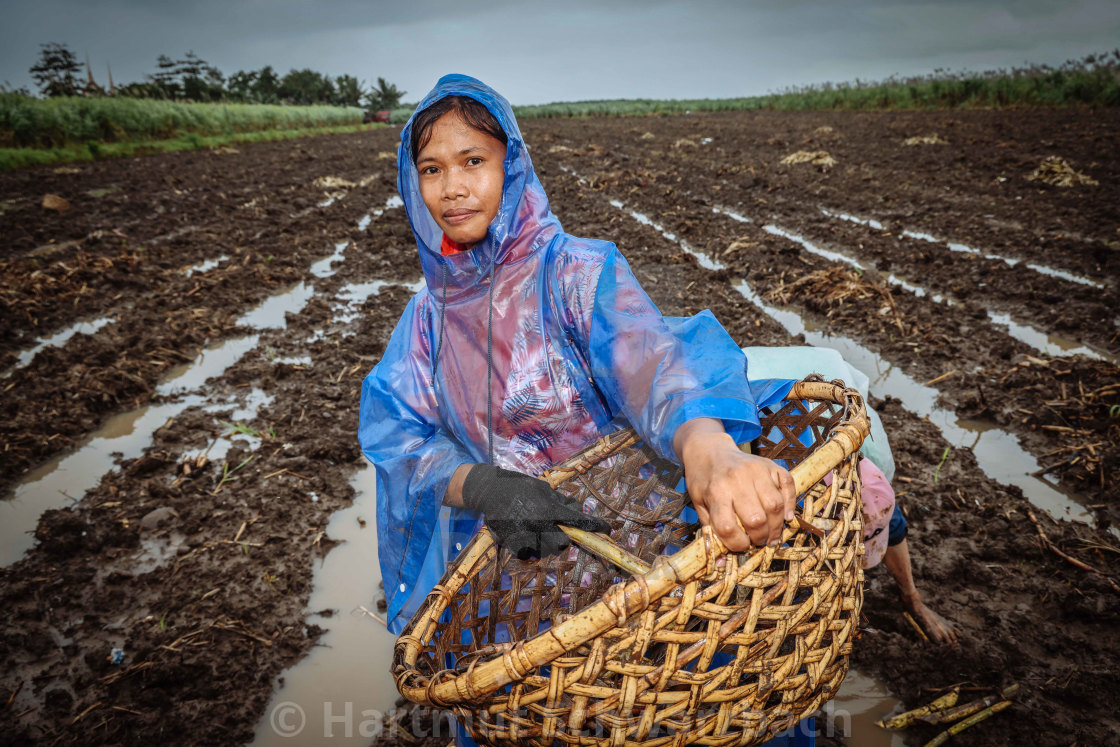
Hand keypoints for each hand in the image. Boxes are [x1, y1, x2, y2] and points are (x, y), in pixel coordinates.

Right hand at [461, 465, 611, 558]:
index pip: (578, 520)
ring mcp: (523, 534)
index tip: (608, 529)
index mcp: (547, 507)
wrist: (489, 490)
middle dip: (562, 539)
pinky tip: (524, 536)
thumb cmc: (520, 487)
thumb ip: (561, 501)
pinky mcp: (509, 542)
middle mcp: (537, 523)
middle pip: (561, 544)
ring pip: (544, 551)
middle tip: (555, 530)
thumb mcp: (544, 488)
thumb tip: (578, 510)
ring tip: (536, 531)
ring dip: (545, 545)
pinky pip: (526, 554)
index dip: (595, 526)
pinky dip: (528, 549)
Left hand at [676, 418, 794, 550]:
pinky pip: (788, 485)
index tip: (741, 547)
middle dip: (760, 538)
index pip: (729, 527)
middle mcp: (737, 480)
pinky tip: (784, 516)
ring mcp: (756, 470)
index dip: (737, 545)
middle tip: (759, 541)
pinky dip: (790, 503)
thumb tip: (723, 564)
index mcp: (716, 492)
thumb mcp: (699, 505)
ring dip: (776, 526)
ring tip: (771, 535)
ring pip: (774, 506)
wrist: (709, 450)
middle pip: (756, 519)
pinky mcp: (770, 465)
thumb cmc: (704, 481)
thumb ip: (711, 532)